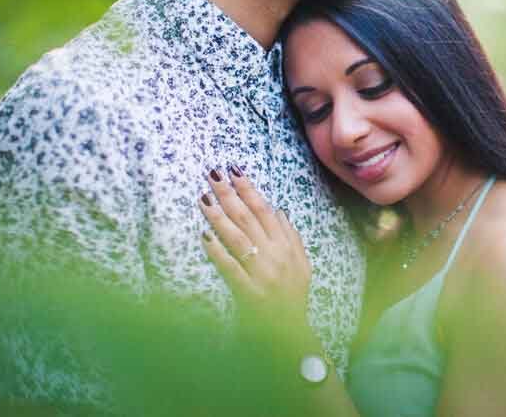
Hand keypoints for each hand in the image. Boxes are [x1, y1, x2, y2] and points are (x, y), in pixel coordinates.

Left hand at [199, 167, 311, 328]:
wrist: (289, 334)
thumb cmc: (293, 298)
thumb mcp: (301, 265)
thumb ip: (291, 237)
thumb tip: (278, 210)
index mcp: (286, 247)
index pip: (264, 210)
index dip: (249, 189)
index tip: (234, 171)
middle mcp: (275, 257)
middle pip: (248, 219)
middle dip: (229, 194)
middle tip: (212, 175)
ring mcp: (262, 275)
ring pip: (238, 239)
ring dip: (219, 217)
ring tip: (204, 198)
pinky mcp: (249, 294)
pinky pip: (230, 268)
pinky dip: (217, 252)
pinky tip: (205, 236)